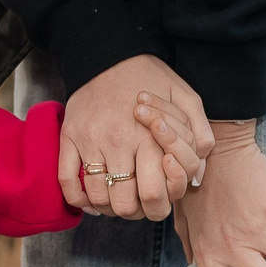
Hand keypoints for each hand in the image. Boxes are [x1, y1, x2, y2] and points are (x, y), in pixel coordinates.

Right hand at [60, 55, 209, 220]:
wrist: (111, 54)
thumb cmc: (152, 78)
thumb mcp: (187, 98)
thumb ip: (199, 135)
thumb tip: (197, 175)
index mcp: (149, 138)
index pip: (155, 196)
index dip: (158, 208)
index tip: (157, 201)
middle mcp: (118, 142)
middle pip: (124, 205)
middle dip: (134, 212)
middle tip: (137, 204)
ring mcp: (89, 141)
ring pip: (96, 197)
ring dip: (107, 207)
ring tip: (116, 200)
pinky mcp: (68, 137)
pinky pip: (66, 180)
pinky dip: (77, 198)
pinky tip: (90, 198)